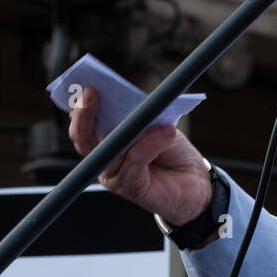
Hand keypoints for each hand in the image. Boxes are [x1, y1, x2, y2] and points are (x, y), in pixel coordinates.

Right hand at [67, 86, 212, 225]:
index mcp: (105, 144)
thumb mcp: (156, 124)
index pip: (83, 127)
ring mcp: (114, 177)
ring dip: (134, 129)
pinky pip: (134, 160)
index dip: (80, 109)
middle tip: (92, 93)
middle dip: (85, 115)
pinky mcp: (131, 188)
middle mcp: (104, 161)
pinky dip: (150, 144)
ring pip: (112, 148)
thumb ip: (139, 116)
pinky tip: (167, 134)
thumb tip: (129, 103)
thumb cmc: (173, 152)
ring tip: (158, 119)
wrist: (195, 180)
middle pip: (84, 140)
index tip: (86, 88)